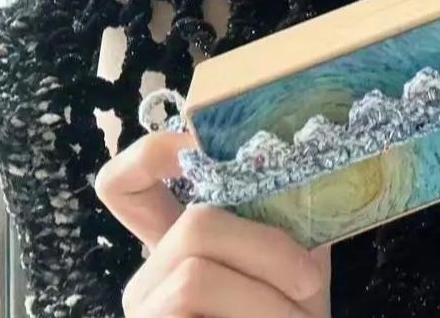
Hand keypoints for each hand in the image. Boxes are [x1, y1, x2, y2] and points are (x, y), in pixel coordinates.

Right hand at [94, 129, 331, 317]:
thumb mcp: (296, 268)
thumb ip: (286, 218)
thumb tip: (306, 159)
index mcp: (182, 245)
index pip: (128, 183)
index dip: (155, 150)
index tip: (203, 139)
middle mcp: (150, 278)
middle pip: (193, 224)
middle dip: (267, 248)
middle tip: (311, 284)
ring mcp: (145, 312)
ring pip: (196, 269)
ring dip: (267, 294)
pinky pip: (191, 295)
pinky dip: (256, 311)